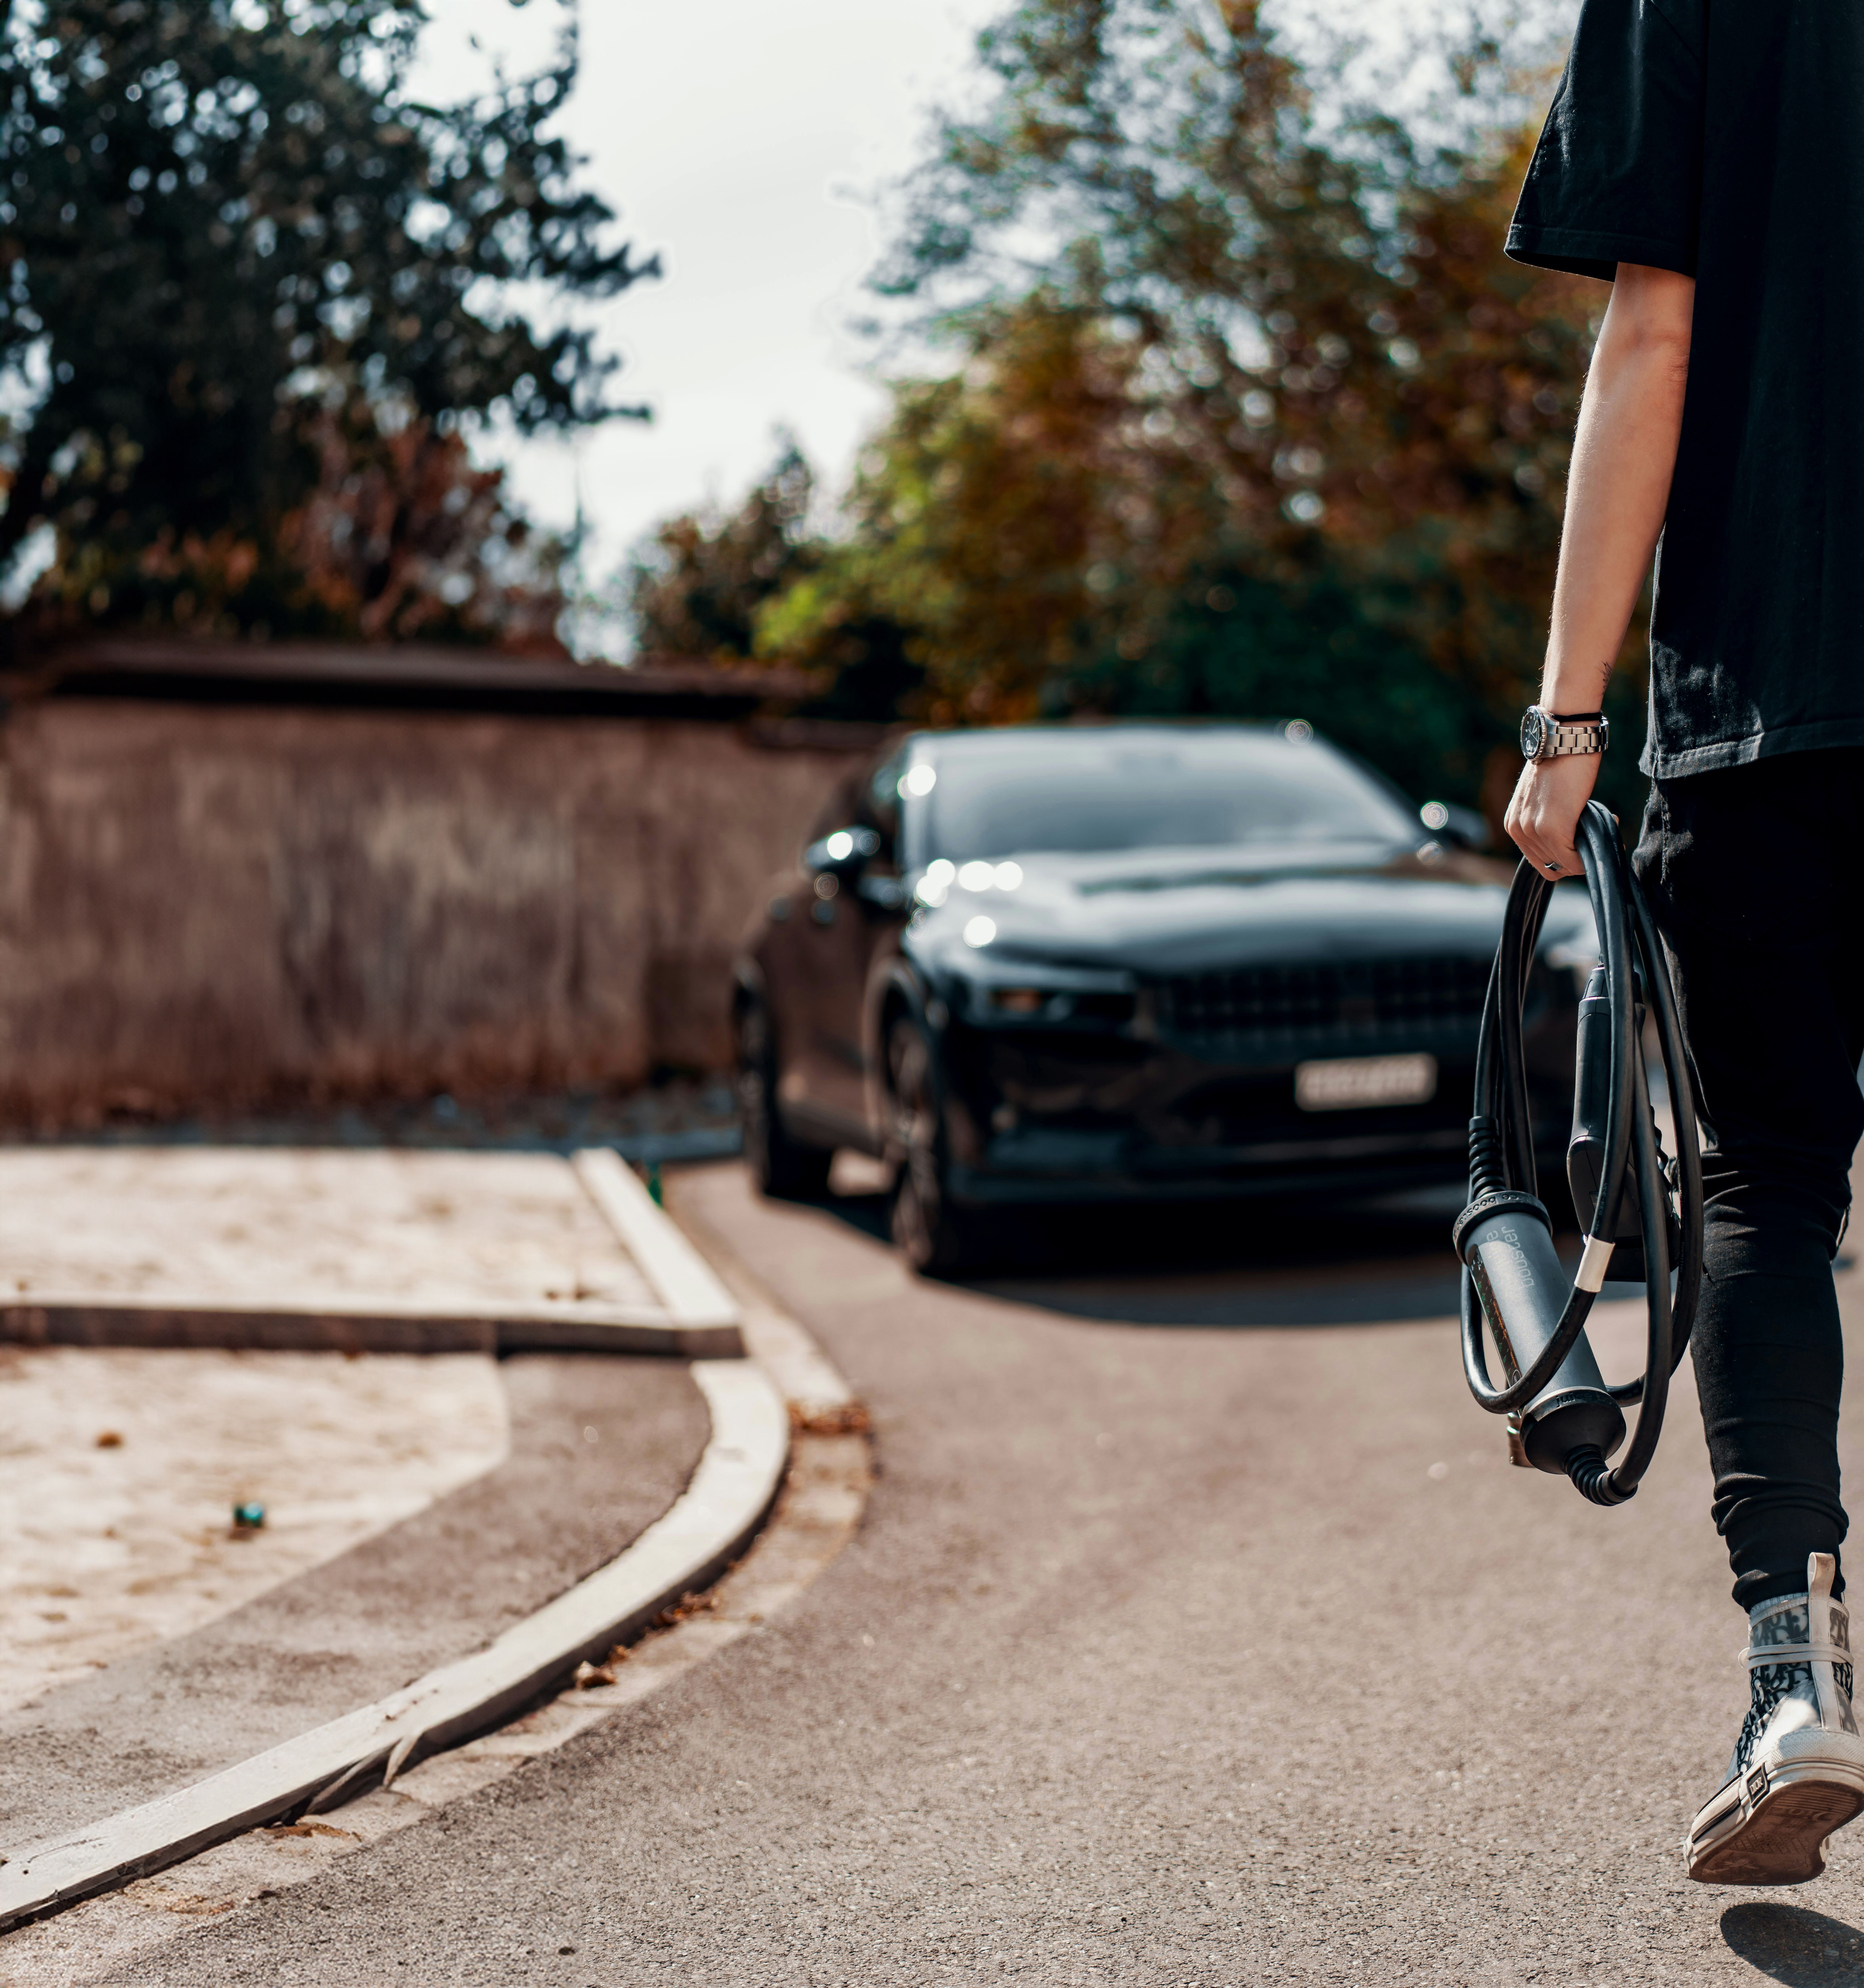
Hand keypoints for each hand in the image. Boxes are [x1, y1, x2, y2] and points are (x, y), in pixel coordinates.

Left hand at [1505, 753, 1599, 880]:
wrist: (1563, 739)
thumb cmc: (1560, 764)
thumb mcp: (1542, 799)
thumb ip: (1546, 821)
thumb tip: (1570, 841)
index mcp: (1514, 825)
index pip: (1540, 861)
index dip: (1566, 857)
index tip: (1586, 840)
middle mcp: (1518, 830)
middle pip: (1551, 867)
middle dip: (1578, 856)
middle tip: (1597, 834)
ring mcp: (1533, 831)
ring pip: (1564, 865)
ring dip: (1588, 852)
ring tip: (1604, 824)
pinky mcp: (1552, 829)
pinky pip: (1573, 860)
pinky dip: (1591, 853)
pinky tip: (1609, 825)